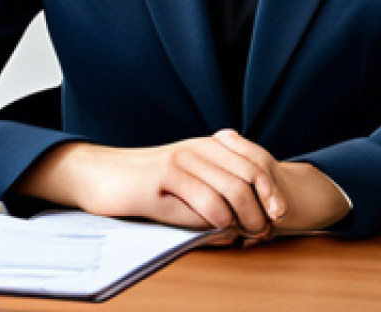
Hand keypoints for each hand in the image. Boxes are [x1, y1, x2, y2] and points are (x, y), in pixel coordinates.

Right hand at [16, 130, 348, 239]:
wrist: (102, 178)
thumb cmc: (145, 188)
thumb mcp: (185, 185)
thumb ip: (214, 194)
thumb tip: (245, 225)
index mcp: (205, 145)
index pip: (253, 161)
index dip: (272, 189)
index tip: (278, 214)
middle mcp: (196, 147)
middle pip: (249, 175)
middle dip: (263, 209)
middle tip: (261, 232)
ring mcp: (181, 159)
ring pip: (233, 190)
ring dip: (246, 219)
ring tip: (244, 235)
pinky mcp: (165, 177)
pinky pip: (207, 203)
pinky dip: (220, 222)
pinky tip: (216, 230)